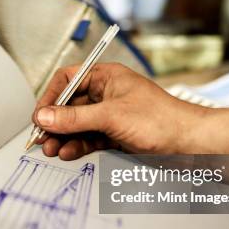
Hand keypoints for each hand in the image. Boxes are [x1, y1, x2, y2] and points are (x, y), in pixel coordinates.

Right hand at [33, 63, 206, 158]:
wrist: (189, 144)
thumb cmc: (162, 120)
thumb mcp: (111, 116)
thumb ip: (75, 118)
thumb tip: (46, 117)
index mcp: (106, 76)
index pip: (67, 80)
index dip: (51, 97)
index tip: (39, 115)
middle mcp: (107, 93)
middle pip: (70, 105)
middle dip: (54, 122)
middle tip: (41, 137)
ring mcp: (110, 115)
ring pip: (77, 124)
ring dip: (63, 136)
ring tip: (51, 148)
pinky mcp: (115, 134)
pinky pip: (88, 138)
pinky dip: (77, 146)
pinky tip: (67, 152)